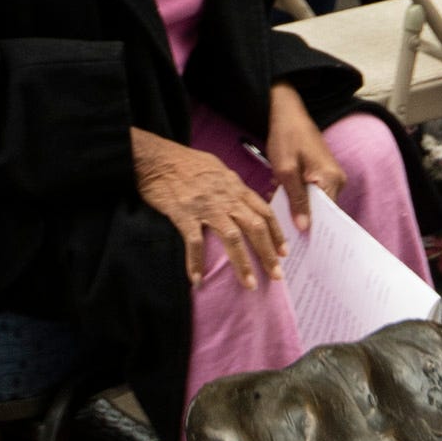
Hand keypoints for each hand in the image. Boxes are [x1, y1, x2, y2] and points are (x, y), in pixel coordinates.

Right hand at [131, 130, 284, 290]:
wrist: (157, 157)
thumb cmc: (185, 162)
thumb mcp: (217, 168)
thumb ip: (230, 186)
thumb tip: (241, 200)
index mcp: (234, 186)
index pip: (263, 210)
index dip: (276, 232)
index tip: (284, 252)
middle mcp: (226, 196)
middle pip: (255, 226)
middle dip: (268, 252)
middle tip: (277, 275)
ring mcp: (206, 206)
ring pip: (232, 237)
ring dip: (242, 263)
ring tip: (249, 283)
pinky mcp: (184, 213)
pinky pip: (195, 242)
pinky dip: (197, 262)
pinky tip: (198, 279)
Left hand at [265, 84, 347, 234]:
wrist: (287, 111)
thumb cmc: (286, 136)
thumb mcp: (285, 170)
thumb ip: (296, 200)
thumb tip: (305, 229)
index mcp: (330, 179)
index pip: (327, 216)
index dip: (315, 233)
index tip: (302, 250)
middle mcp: (336, 179)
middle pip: (322, 211)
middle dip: (303, 220)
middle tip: (284, 233)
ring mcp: (330, 175)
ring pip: (315, 202)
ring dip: (297, 207)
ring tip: (278, 210)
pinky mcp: (322, 172)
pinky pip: (312, 192)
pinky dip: (297, 196)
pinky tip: (280, 196)